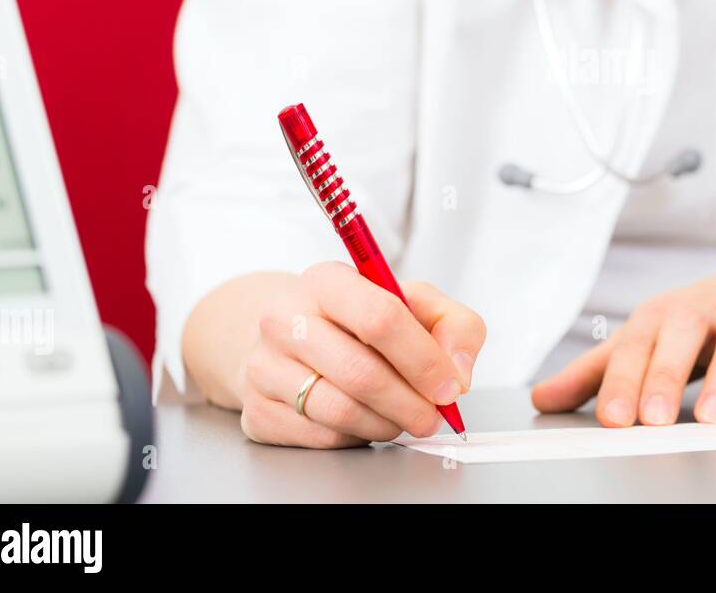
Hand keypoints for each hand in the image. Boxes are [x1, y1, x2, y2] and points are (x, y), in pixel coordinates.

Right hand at [238, 262, 485, 447]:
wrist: (288, 338)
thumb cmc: (359, 321)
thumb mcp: (414, 304)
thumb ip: (454, 326)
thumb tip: (458, 372)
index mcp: (327, 280)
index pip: (381, 317)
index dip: (423, 359)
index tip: (448, 386)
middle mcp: (286, 318)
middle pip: (361, 372)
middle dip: (410, 403)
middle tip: (432, 416)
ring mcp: (264, 365)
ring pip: (341, 410)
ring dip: (387, 423)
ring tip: (403, 418)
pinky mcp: (257, 410)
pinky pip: (321, 436)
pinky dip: (357, 436)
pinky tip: (366, 420)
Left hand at [532, 271, 715, 425]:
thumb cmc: (689, 327)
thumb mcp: (642, 341)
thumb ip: (594, 373)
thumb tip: (540, 399)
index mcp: (660, 315)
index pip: (636, 344)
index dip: (622, 380)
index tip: (611, 417)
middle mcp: (704, 312)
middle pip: (683, 335)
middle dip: (666, 376)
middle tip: (651, 419)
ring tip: (709, 420)